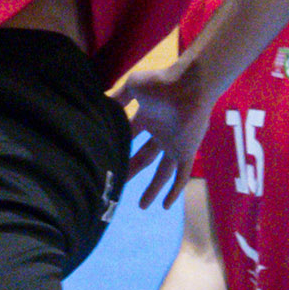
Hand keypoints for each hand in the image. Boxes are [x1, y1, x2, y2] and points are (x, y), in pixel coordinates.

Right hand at [113, 58, 209, 206]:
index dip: (118, 145)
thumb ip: (118, 97)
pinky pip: (181, 175)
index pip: (130, 135)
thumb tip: (99, 103)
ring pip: (162, 172)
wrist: (190, 86)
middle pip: (143, 158)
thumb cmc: (161, 84)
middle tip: (117, 185)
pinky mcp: (187, 152)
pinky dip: (173, 190)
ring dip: (153, 188)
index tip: (104, 157)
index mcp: (147, 118)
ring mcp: (174, 145)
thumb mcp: (133, 87)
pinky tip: (164, 205)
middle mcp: (160, 134)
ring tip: (142, 205)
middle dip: (131, 171)